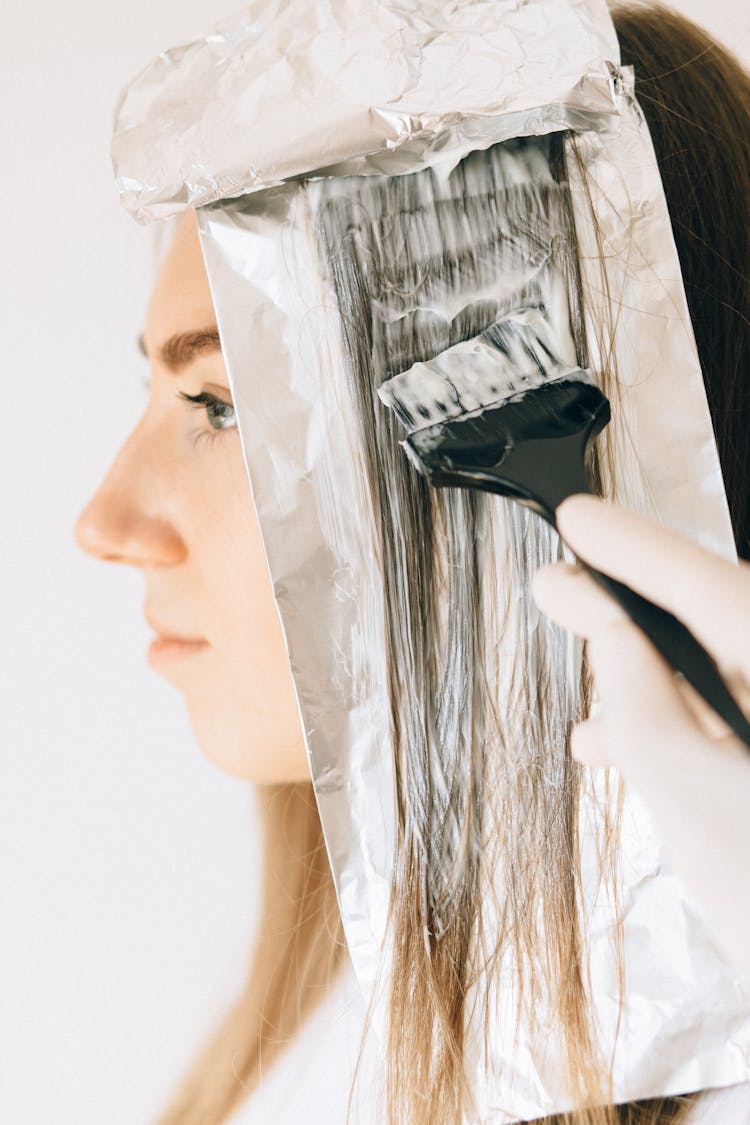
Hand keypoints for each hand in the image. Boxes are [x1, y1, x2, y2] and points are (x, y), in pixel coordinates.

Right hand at [532, 494, 749, 974]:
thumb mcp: (674, 777)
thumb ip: (629, 682)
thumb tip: (587, 608)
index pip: (702, 584)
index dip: (629, 547)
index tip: (574, 518)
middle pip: (712, 618)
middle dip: (631, 614)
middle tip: (560, 596)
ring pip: (713, 667)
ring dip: (646, 680)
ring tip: (588, 713)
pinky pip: (723, 708)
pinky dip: (674, 721)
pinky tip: (620, 746)